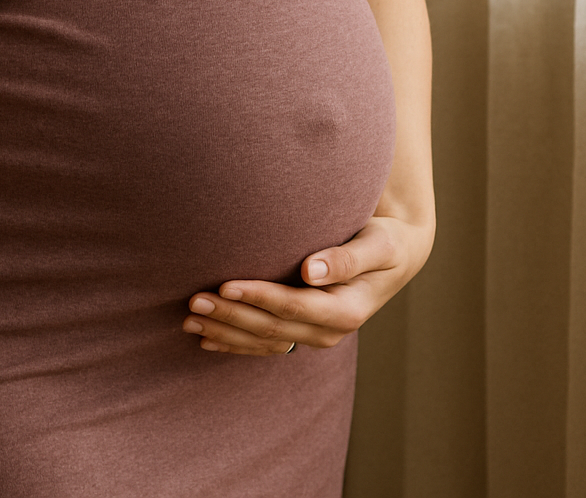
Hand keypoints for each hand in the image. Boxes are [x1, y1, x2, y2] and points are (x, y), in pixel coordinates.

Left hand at [181, 214, 435, 354]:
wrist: (396, 256)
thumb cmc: (384, 240)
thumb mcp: (378, 244)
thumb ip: (346, 257)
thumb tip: (310, 270)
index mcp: (347, 309)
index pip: (294, 306)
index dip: (259, 297)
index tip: (225, 285)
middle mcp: (329, 330)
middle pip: (271, 328)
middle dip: (231, 316)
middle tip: (193, 301)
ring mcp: (315, 335)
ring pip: (263, 341)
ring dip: (226, 332)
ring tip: (189, 320)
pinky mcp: (304, 332)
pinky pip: (266, 345)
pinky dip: (235, 344)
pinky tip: (206, 340)